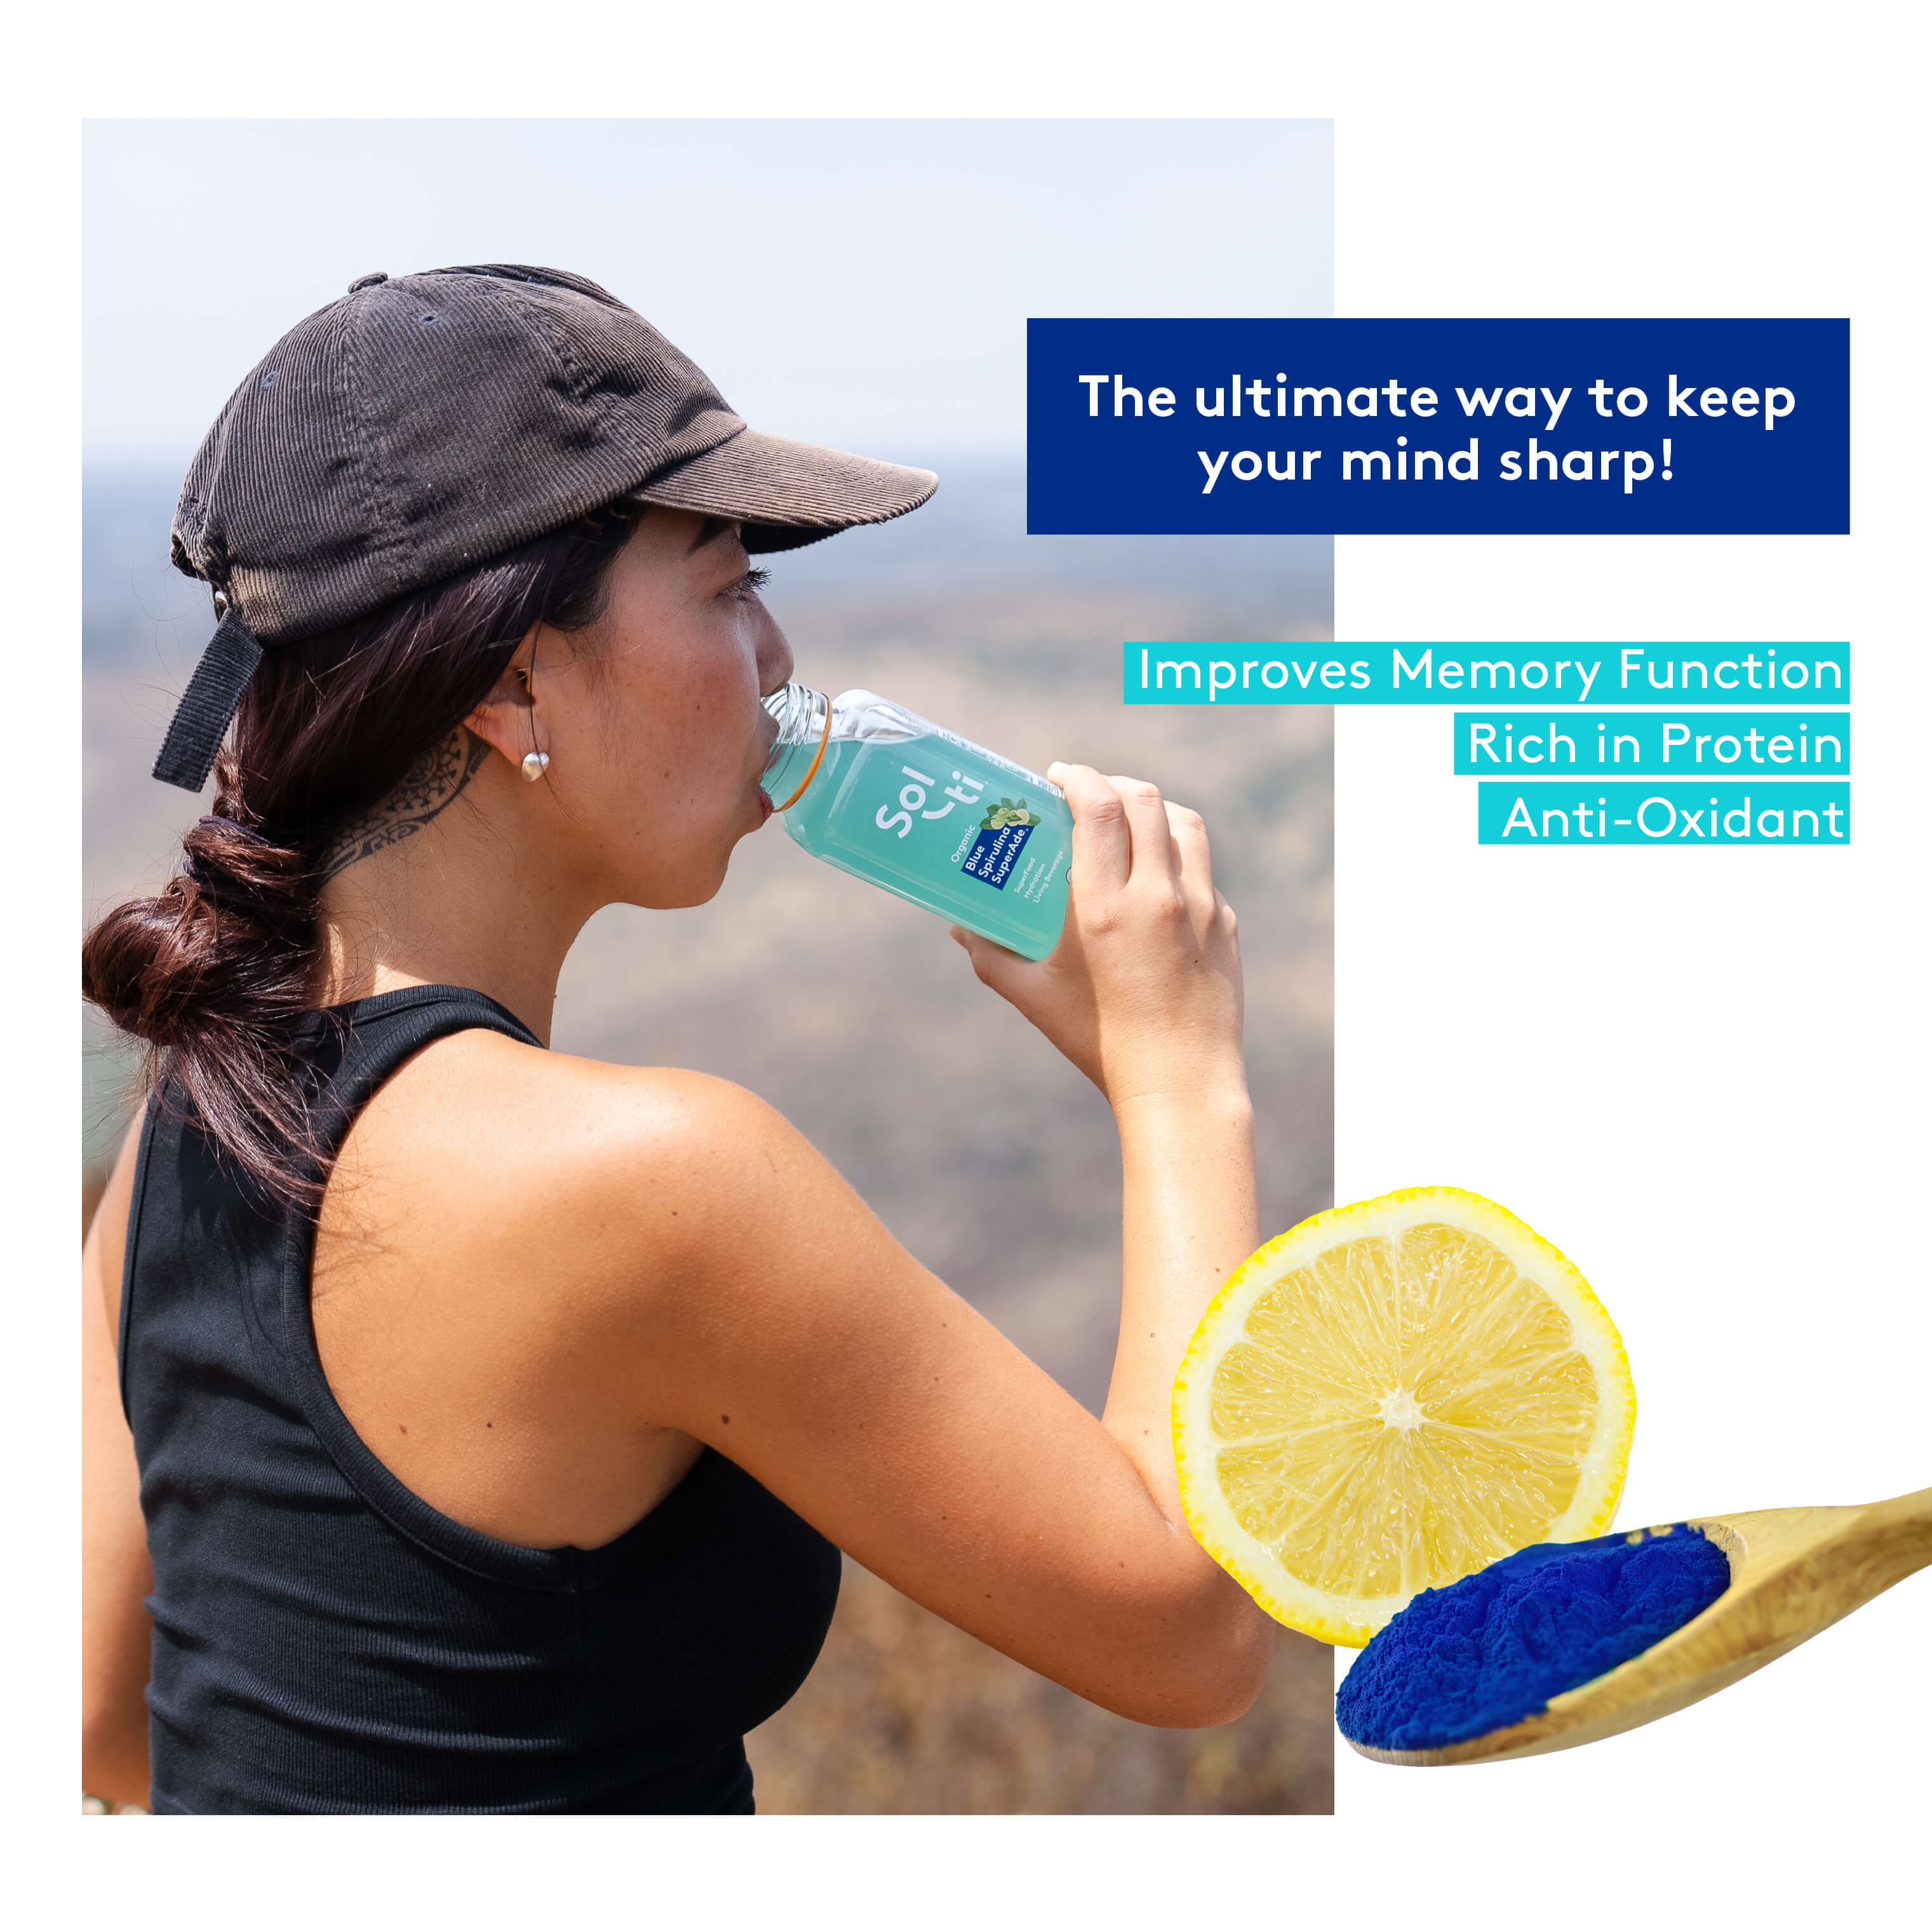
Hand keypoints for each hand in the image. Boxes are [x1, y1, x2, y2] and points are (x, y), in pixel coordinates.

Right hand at [951, 764, 1246, 1108]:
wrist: (1181, 1084)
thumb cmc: (1100, 1043)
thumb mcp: (1034, 998)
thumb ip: (991, 956)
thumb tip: (960, 927)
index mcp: (1107, 907)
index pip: (1100, 806)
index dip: (1078, 776)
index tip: (1057, 776)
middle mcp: (1160, 896)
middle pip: (1145, 799)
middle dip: (1111, 782)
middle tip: (1086, 793)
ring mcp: (1202, 906)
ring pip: (1184, 823)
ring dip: (1151, 808)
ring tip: (1126, 819)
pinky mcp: (1225, 924)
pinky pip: (1202, 870)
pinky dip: (1176, 857)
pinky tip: (1154, 878)